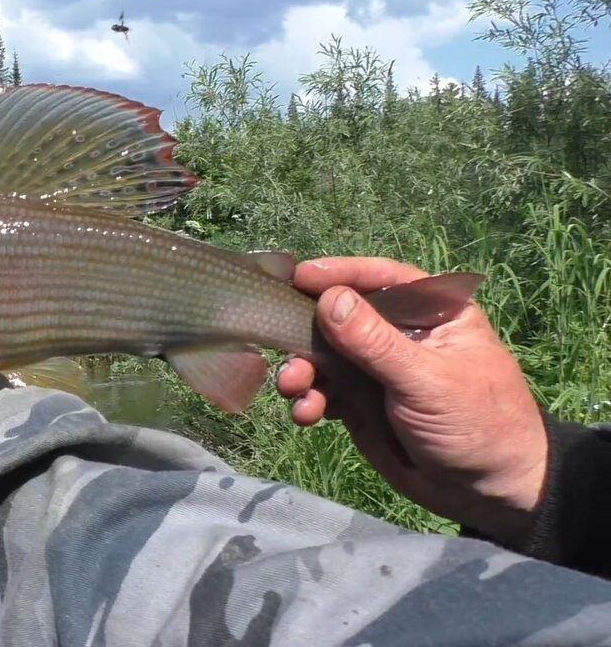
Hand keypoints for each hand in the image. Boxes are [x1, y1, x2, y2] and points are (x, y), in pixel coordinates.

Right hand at [276, 257, 547, 545]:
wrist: (486, 494)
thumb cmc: (477, 424)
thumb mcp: (427, 380)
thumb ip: (375, 342)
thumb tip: (329, 299)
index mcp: (433, 314)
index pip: (383, 278)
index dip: (341, 273)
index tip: (299, 275)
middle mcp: (401, 335)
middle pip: (342, 316)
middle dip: (308, 332)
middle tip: (282, 344)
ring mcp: (378, 370)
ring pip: (326, 356)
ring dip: (303, 370)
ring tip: (292, 389)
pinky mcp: (361, 403)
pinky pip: (326, 391)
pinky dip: (310, 400)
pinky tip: (306, 415)